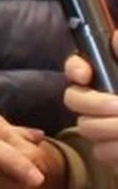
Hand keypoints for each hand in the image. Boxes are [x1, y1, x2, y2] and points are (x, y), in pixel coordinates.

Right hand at [64, 30, 117, 166]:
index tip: (86, 75)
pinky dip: (117, 151)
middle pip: (74, 99)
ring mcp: (102, 127)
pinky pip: (101, 152)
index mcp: (111, 78)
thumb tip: (115, 37)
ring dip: (110, 129)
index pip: (76, 66)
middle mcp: (101, 100)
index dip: (75, 68)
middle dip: (95, 103)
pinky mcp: (109, 152)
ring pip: (87, 127)